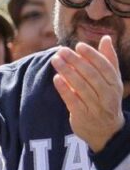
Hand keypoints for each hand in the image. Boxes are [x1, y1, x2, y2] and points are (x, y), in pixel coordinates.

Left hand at [51, 36, 125, 151]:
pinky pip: (72, 101)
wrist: (105, 131)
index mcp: (115, 84)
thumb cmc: (106, 99)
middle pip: (91, 76)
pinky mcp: (82, 116)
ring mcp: (96, 107)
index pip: (105, 67)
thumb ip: (108, 60)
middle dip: (76, 61)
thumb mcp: (111, 81)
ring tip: (55, 60)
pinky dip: (64, 89)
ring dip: (67, 72)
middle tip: (61, 50)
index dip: (92, 55)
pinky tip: (56, 78)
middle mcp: (107, 95)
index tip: (79, 45)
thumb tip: (106, 38)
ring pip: (81, 87)